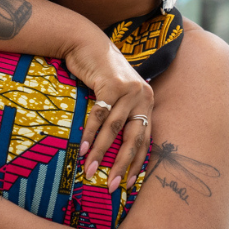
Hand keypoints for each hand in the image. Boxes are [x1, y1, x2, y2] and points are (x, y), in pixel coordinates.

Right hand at [63, 37, 153, 193]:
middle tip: (112, 186)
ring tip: (90, 171)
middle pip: (134, 138)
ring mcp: (129, 89)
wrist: (86, 42)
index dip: (137, 162)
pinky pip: (100, 116)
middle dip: (122, 165)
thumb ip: (119, 114)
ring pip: (114, 129)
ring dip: (100, 153)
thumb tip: (113, 147)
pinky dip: (90, 133)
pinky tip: (82, 148)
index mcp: (147, 101)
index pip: (146, 138)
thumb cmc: (98, 72)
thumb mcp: (114, 93)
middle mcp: (143, 96)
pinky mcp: (112, 84)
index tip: (129, 184)